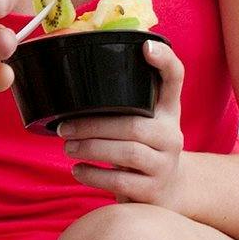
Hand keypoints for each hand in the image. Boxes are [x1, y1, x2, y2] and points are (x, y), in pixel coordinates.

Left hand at [59, 36, 186, 204]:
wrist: (168, 192)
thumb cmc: (142, 149)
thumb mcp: (141, 123)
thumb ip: (120, 106)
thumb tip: (68, 87)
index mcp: (168, 110)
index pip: (175, 77)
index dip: (164, 60)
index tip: (145, 46)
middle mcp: (172, 134)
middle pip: (133, 124)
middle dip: (92, 125)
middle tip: (63, 127)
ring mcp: (166, 164)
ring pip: (127, 153)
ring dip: (90, 148)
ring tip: (68, 147)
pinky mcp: (154, 191)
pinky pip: (121, 181)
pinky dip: (93, 175)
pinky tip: (78, 171)